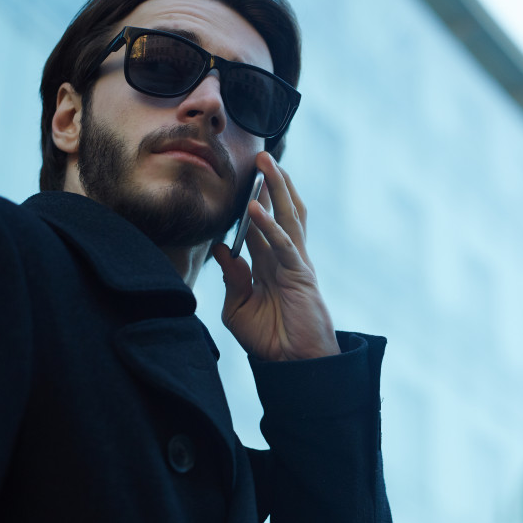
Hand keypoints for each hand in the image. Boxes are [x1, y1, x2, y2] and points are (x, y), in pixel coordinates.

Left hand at [211, 152, 339, 360]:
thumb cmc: (269, 340)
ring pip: (289, 218)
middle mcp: (286, 259)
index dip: (255, 200)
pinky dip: (269, 226)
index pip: (263, 225)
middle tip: (260, 157)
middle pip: (281, 212)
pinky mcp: (300, 276)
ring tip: (266, 164)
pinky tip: (255, 208)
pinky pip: (284, 245)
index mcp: (271, 265)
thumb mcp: (238, 307)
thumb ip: (232, 277)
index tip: (245, 178)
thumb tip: (221, 248)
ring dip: (277, 190)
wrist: (292, 365)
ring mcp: (296, 265)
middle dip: (272, 184)